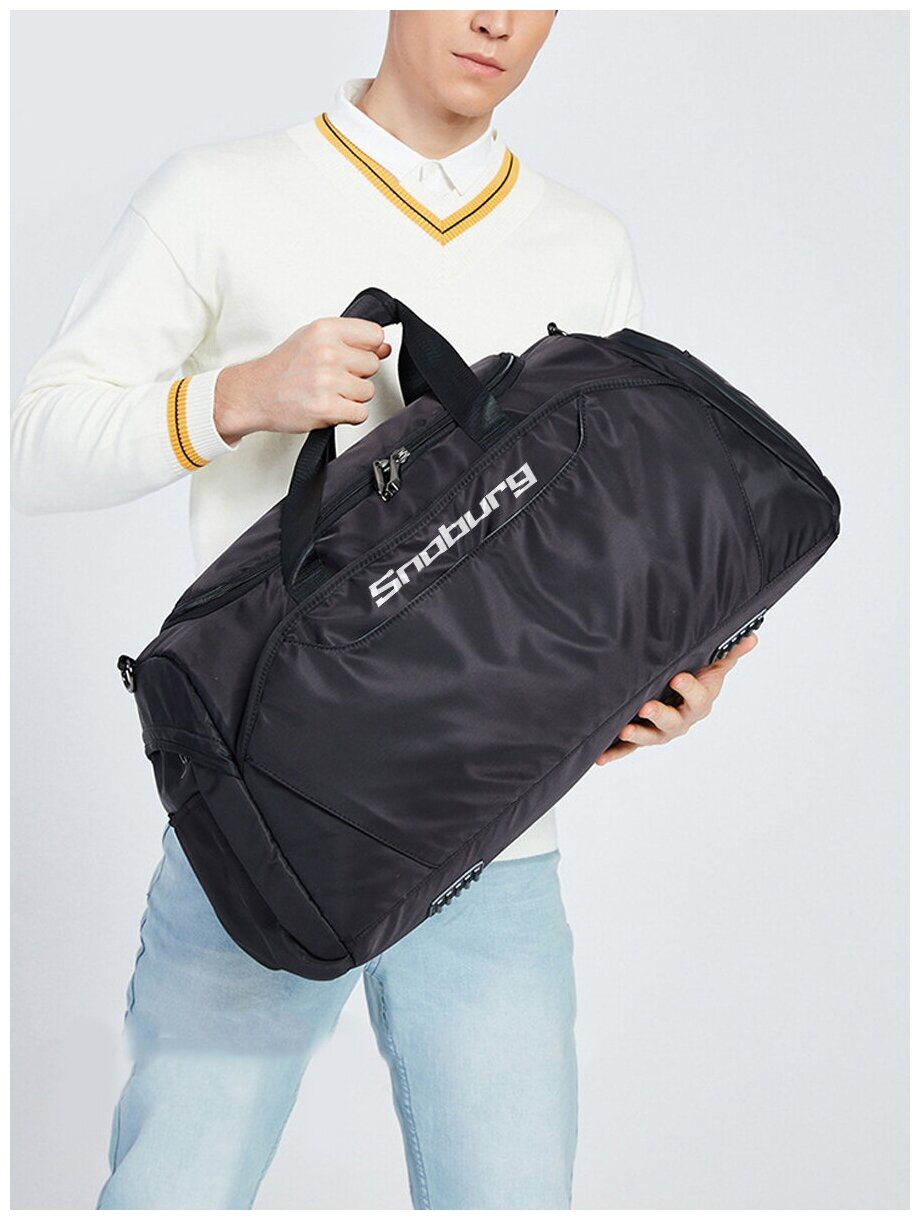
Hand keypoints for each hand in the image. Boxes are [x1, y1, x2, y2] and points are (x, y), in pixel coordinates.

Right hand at [213, 316, 392, 444]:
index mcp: (325, 329)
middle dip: (357, 375)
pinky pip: (360, 413)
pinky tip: (330, 407)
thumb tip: (385, 348)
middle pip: (373, 365)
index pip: (374, 335)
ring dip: (352, 397)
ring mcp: (327, 380)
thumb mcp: (314, 340)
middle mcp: (327, 352)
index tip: (353, 357)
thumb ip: (351, 341)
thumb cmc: (282, 369)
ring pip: (368, 391)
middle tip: (332, 378)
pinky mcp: (327, 406)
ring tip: (328, 393)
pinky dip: (348, 415)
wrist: (254, 393)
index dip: (368, 349)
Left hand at [595, 630, 758, 764]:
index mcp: (700, 701)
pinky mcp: (642, 737)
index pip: (698, 697)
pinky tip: (600, 757)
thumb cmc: (698, 675)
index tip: (677, 678)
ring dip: (638, 735)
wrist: (681, 693)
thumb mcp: (714, 663)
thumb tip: (751, 637)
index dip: (689, 689)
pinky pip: (628, 749)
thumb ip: (730, 651)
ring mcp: (661, 731)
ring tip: (625, 730)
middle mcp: (682, 720)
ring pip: (651, 736)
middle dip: (660, 715)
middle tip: (647, 707)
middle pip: (674, 722)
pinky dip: (615, 753)